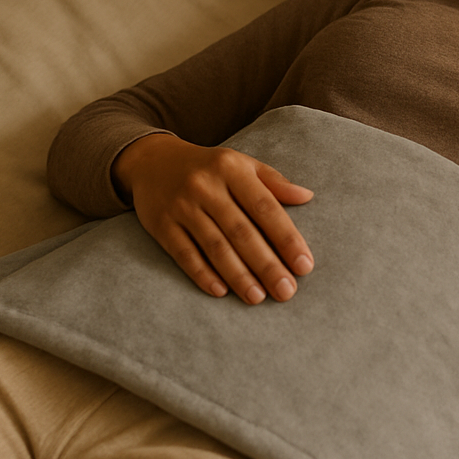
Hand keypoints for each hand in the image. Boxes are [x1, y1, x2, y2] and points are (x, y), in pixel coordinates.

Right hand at [111, 133, 313, 302]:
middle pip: (241, 231)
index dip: (287, 238)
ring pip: (215, 246)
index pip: (265, 207)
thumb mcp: (240, 164)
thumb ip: (273, 182)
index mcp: (232, 169)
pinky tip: (221, 291)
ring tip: (258, 297)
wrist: (151, 161)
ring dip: (238, 275)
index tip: (304, 266)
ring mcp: (182, 206)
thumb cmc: (208, 167)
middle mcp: (206, 187)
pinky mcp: (161, 225)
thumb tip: (307, 197)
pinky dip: (202, 274)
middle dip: (266, 264)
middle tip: (286, 291)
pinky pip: (184, 254)